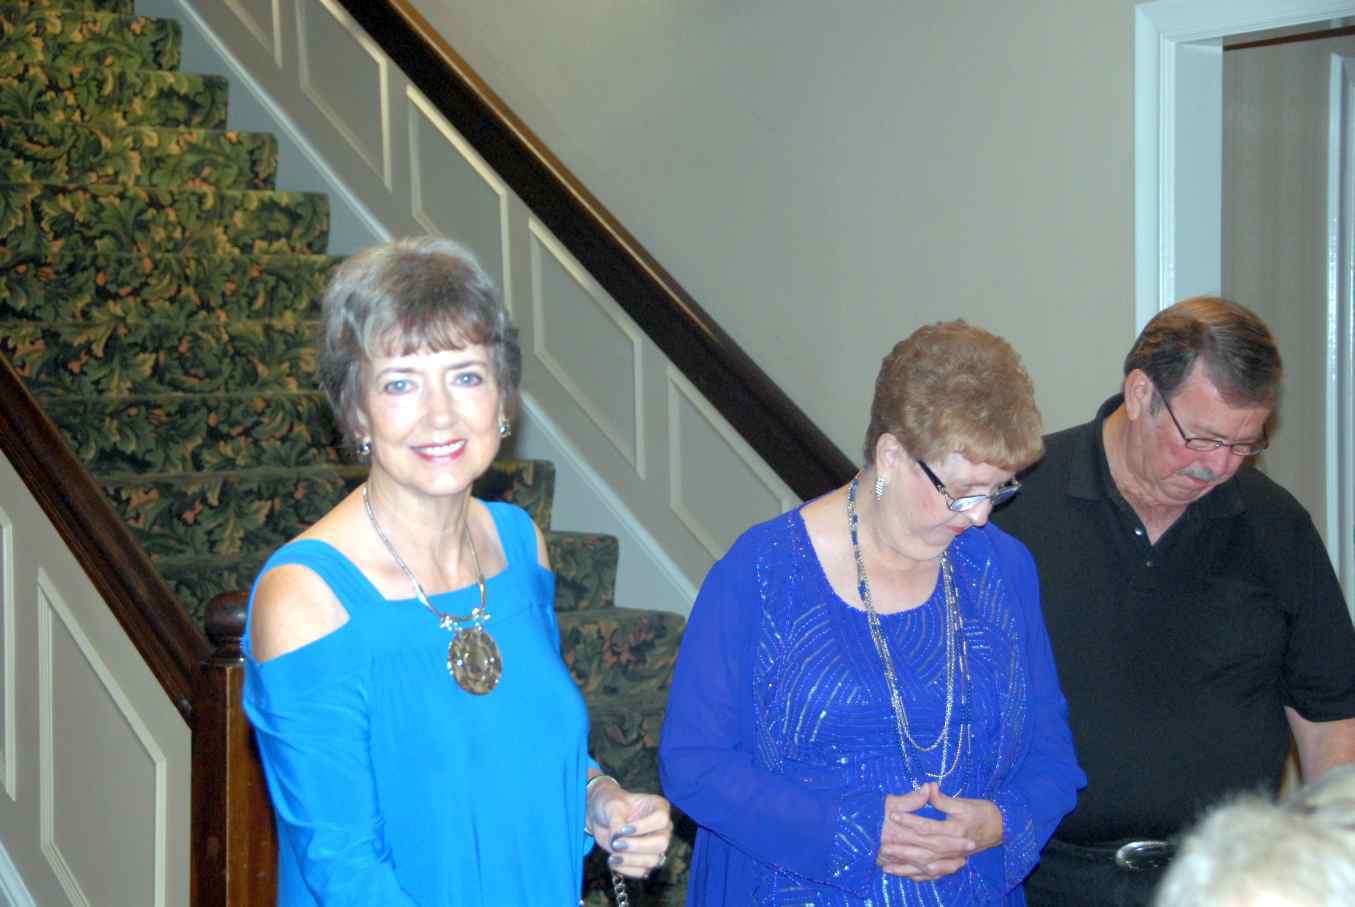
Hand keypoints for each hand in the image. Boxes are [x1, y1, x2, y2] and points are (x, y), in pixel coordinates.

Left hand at [587, 777, 673, 878]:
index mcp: (659, 807)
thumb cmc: (611, 804)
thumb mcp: (611, 806)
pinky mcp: (645, 860)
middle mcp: (662, 828)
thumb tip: (618, 839)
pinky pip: (643, 872)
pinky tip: (613, 862)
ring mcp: (655, 846)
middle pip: (661, 843)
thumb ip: (616, 820)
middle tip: (616, 844)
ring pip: (654, 860)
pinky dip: (627, 869)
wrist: (602, 817)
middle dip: (638, 846)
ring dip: (631, 860)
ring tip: (612, 857)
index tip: (623, 829)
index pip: (661, 819)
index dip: (643, 826)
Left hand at [877, 784, 1000, 880]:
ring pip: (927, 866)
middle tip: (883, 845)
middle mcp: (954, 848)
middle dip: (903, 849)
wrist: (1003, 828)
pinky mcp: (953, 864)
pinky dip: (920, 876)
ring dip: (907, 868)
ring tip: (887, 866)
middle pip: (924, 850)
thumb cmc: (983, 812)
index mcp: (955, 829)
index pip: (927, 826)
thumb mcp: (963, 803)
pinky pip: (935, 875)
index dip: (910, 820)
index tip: (892, 815)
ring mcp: (953, 859)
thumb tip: (928, 786)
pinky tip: (905, 876)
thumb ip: (943, 799)